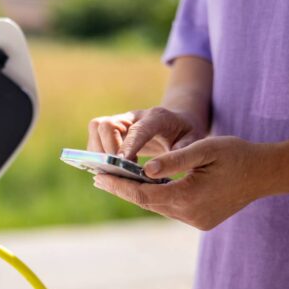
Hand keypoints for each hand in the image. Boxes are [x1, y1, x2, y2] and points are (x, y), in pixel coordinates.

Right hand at [87, 107, 205, 160]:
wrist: (180, 124)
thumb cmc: (187, 136)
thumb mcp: (194, 145)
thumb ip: (177, 156)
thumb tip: (151, 172)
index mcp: (157, 117)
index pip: (138, 130)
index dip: (128, 147)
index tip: (122, 164)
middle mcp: (134, 116)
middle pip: (106, 125)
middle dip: (107, 150)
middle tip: (119, 169)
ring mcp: (121, 121)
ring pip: (96, 129)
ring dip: (98, 152)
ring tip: (114, 170)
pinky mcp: (112, 130)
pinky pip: (94, 138)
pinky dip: (97, 155)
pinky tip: (111, 167)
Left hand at [93, 136, 276, 229]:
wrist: (264, 173)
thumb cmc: (236, 155)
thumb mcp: (206, 149)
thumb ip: (175, 159)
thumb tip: (144, 168)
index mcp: (189, 196)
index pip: (142, 193)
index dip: (118, 185)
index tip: (99, 176)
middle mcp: (190, 214)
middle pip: (146, 202)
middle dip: (122, 189)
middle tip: (99, 177)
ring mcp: (196, 221)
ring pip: (157, 206)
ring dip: (138, 193)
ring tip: (115, 180)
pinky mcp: (200, 221)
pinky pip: (170, 209)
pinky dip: (155, 197)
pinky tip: (144, 186)